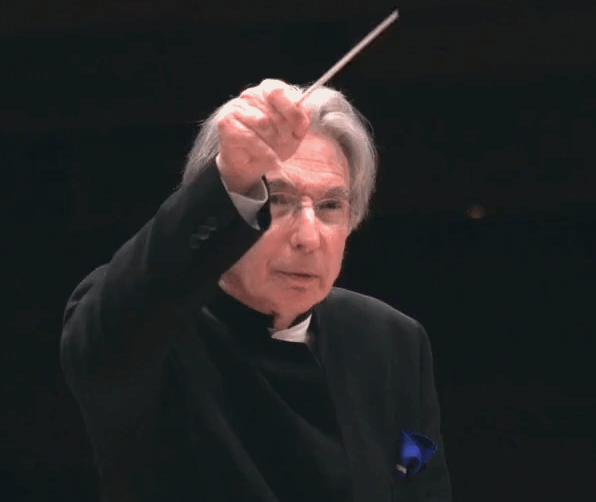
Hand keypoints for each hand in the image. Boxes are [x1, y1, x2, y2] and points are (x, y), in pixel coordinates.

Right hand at [216, 79, 309, 194]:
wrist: (250, 165)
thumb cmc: (273, 144)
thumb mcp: (294, 132)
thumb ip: (301, 119)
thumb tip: (301, 116)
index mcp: (269, 90)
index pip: (280, 91)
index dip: (292, 112)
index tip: (300, 129)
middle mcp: (251, 94)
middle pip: (274, 110)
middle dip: (285, 132)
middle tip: (285, 143)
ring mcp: (237, 107)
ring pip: (263, 123)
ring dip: (273, 142)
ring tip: (274, 150)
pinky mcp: (226, 123)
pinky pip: (251, 137)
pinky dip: (264, 152)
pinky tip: (270, 159)